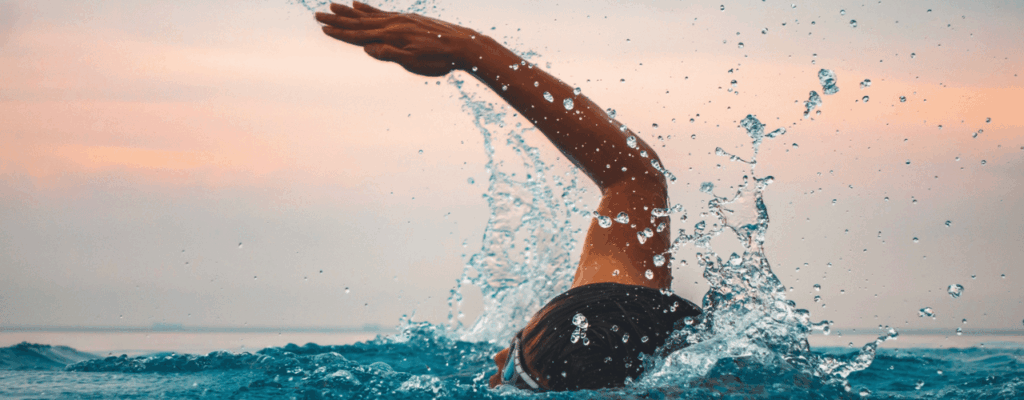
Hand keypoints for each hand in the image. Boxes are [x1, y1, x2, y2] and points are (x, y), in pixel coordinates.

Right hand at [315, 1, 478, 76]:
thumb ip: (389, 54)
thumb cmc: (439, 59)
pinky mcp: (409, 18)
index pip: (360, 35)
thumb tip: (368, 48)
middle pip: (359, 22)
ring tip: (334, 6)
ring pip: (368, 15)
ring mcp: (401, 19)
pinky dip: (368, 9)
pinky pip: (382, 12)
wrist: (463, 45)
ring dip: (349, 12)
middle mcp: (393, 24)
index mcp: (392, 36)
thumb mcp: (414, 62)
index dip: (341, 33)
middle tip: (318, 15)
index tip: (324, 29)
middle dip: (338, 20)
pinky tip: (359, 5)